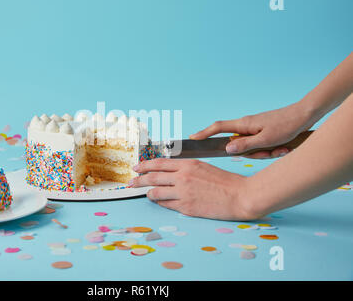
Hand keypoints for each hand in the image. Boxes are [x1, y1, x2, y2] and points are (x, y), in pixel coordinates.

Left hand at [129, 158, 256, 220]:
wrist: (240, 195)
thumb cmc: (225, 181)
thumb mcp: (203, 167)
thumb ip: (185, 168)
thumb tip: (169, 172)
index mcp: (187, 164)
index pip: (159, 163)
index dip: (145, 165)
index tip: (136, 168)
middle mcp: (182, 177)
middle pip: (152, 177)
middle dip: (138, 180)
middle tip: (130, 182)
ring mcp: (183, 193)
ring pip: (156, 192)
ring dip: (148, 193)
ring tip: (146, 194)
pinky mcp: (186, 207)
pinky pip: (166, 204)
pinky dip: (160, 202)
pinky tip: (159, 201)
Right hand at [190, 102, 316, 158]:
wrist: (305, 115)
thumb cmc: (286, 125)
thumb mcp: (265, 140)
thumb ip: (245, 146)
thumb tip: (227, 149)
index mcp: (244, 125)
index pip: (218, 128)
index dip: (204, 133)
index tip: (193, 138)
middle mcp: (247, 126)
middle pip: (239, 145)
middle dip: (254, 153)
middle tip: (271, 151)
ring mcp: (256, 129)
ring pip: (253, 148)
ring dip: (267, 152)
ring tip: (282, 148)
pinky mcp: (264, 132)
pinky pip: (262, 146)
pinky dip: (272, 150)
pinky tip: (284, 147)